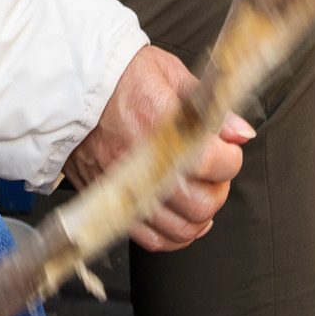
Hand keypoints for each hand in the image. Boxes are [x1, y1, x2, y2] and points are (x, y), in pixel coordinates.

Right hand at [66, 47, 252, 254]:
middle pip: (202, 204)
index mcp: (161, 128)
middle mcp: (145, 166)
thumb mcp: (171, 75)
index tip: (228, 150)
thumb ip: (211, 107)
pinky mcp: (116, 205)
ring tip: (201, 194)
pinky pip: (153, 240)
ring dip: (201, 216)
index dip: (231, 159)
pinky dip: (176, 236)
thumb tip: (241, 133)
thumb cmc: (121, 78)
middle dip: (218, 190)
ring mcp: (129, 191)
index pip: (215, 163)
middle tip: (215, 173)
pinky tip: (184, 218)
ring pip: (182, 228)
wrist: (74, 90)